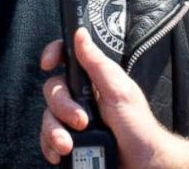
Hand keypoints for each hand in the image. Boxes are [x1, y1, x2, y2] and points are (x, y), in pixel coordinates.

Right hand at [40, 28, 169, 167]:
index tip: (47, 63)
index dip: (53, 54)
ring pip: (47, 116)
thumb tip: (81, 33)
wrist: (142, 165)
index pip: (67, 57)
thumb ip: (98, 63)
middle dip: (62, 107)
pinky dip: (50, 147)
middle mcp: (81, 96)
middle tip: (82, 121)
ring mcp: (73, 119)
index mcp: (93, 79)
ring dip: (54, 132)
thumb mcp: (119, 91)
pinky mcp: (69, 140)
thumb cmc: (138, 127)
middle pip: (53, 89)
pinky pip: (47, 139)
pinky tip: (60, 154)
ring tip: (70, 146)